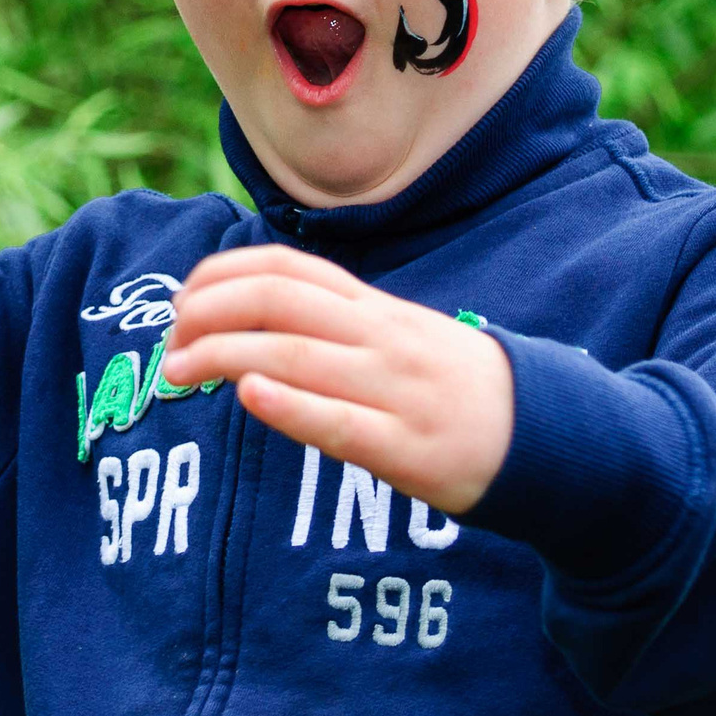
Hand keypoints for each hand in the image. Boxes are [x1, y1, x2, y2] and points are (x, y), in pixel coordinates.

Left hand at [157, 244, 513, 514]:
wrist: (547, 435)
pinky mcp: (408, 448)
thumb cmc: (454, 388)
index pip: (288, 268)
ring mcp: (396, 390)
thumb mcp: (398, 337)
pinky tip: (249, 395)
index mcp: (375, 308)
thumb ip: (335, 324)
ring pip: (299, 354)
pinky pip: (341, 421)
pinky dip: (290, 405)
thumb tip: (249, 316)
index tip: (180, 298)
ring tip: (176, 370)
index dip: (223, 275)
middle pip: (281, 301)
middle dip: (211, 312)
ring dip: (225, 356)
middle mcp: (381, 338)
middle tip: (168, 340)